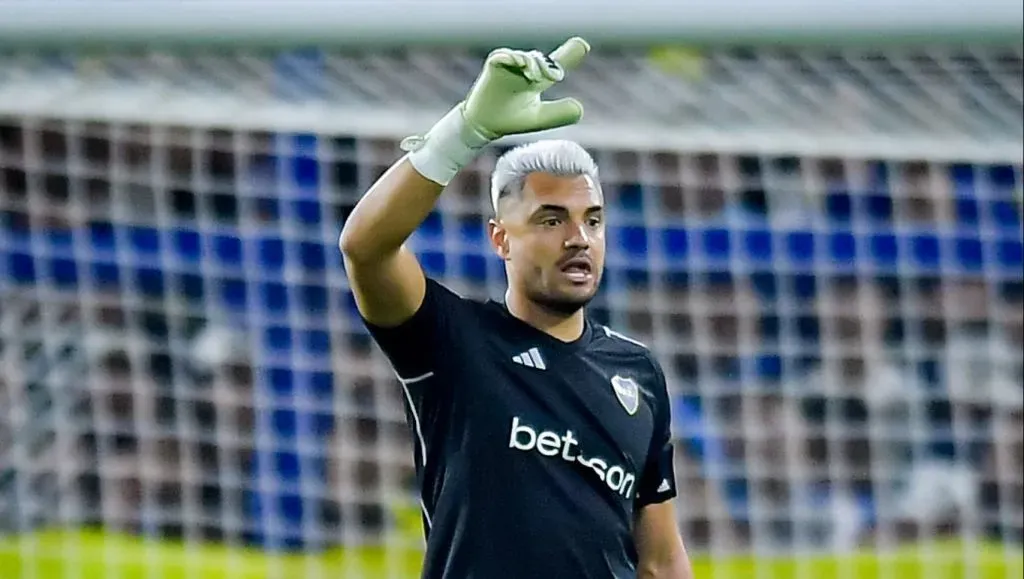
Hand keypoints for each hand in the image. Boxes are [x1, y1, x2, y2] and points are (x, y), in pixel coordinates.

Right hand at [462, 37, 590, 139]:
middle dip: (550, 66)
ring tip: (534, 76)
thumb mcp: (539, 118)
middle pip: (542, 59)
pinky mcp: (494, 64)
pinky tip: (519, 64)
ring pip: (526, 58)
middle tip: (556, 76)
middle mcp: (525, 69)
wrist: (484, 125)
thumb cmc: (510, 120)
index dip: (571, 53)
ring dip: (532, 63)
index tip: (584, 46)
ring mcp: (510, 65)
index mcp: (537, 80)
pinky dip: (512, 58)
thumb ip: (559, 114)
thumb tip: (580, 108)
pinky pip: (504, 56)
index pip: (555, 64)